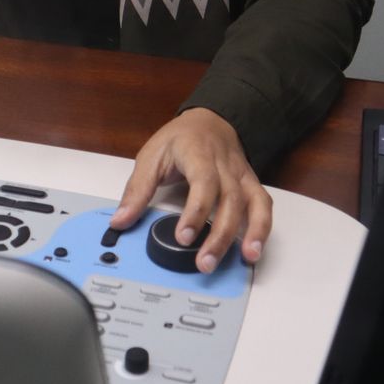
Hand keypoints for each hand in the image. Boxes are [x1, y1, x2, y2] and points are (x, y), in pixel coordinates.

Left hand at [109, 108, 271, 272]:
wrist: (209, 120)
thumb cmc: (180, 139)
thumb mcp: (152, 156)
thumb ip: (138, 190)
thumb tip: (121, 220)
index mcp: (199, 154)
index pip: (204, 183)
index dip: (195, 212)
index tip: (183, 237)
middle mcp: (225, 166)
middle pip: (230, 200)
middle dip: (219, 235)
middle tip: (205, 262)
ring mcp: (241, 175)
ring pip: (252, 203)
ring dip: (250, 233)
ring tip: (245, 258)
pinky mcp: (250, 185)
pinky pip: (263, 205)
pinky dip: (262, 228)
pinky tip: (254, 250)